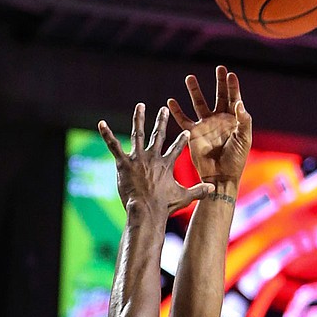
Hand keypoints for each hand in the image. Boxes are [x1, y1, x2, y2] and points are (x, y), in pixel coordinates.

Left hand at [98, 104, 213, 218]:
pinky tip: (101, 123)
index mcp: (166, 164)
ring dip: (139, 119)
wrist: (147, 210)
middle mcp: (153, 157)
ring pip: (138, 134)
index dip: (182, 140)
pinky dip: (107, 134)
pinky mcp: (123, 163)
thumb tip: (215, 188)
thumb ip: (199, 191)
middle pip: (159, 135)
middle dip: (162, 121)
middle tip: (163, 109)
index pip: (176, 148)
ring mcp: (137, 158)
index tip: (187, 131)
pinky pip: (114, 146)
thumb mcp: (185, 197)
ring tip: (140, 106)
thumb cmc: (165, 206)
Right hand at [167, 65, 251, 183]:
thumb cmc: (236, 159)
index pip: (234, 99)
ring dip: (195, 91)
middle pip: (219, 96)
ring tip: (190, 78)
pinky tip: (171, 101)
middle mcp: (220, 120)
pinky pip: (183, 119)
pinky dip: (177, 111)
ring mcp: (206, 125)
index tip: (230, 75)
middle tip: (219, 68)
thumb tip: (238, 103)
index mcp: (233, 120)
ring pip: (199, 103)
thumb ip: (243, 120)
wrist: (222, 176)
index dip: (232, 87)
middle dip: (219, 83)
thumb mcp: (244, 139)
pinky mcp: (194, 133)